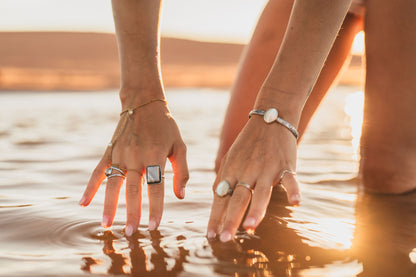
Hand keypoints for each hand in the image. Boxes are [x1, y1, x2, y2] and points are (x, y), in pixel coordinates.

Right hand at [79, 99, 188, 234]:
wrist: (143, 103)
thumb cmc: (166, 127)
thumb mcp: (180, 146)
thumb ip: (182, 172)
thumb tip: (180, 196)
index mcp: (155, 155)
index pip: (156, 187)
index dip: (156, 207)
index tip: (154, 226)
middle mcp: (136, 156)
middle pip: (133, 189)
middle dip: (132, 213)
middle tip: (131, 233)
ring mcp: (120, 154)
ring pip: (113, 184)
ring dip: (109, 205)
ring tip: (107, 225)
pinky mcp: (110, 151)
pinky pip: (98, 172)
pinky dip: (90, 187)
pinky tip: (83, 203)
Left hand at [207, 114, 299, 241]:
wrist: (270, 118)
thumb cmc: (248, 143)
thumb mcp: (230, 158)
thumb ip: (224, 178)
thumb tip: (216, 196)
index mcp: (232, 171)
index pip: (221, 198)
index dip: (215, 217)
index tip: (210, 236)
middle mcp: (247, 172)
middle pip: (237, 199)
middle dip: (230, 220)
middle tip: (225, 239)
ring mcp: (267, 169)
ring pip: (261, 193)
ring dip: (256, 210)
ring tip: (249, 227)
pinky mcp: (285, 166)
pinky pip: (290, 180)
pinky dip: (294, 190)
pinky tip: (295, 203)